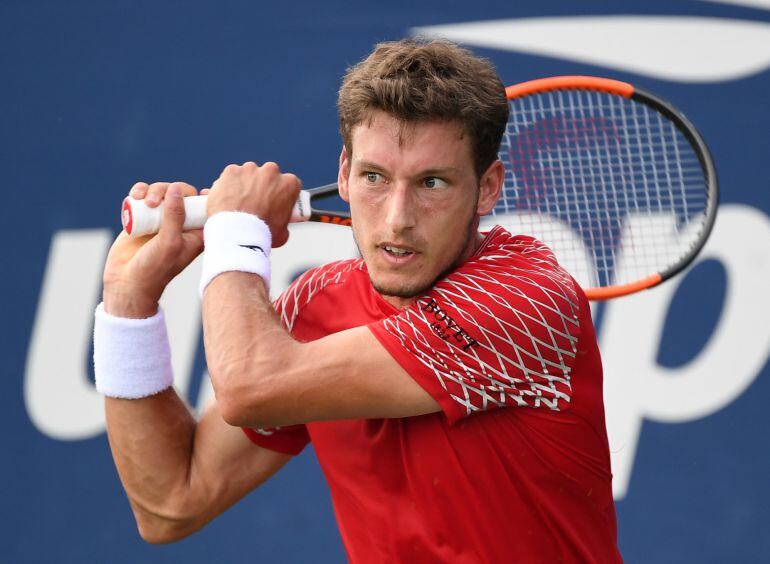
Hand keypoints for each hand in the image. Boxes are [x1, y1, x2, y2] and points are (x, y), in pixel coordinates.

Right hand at [103, 182, 207, 317]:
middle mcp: (180, 224)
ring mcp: (161, 219)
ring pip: (162, 191)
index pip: (204, 207)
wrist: (127, 281)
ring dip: (153, 190)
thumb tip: (176, 188)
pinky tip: (134, 196)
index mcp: (195, 233)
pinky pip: (144, 195)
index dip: (203, 196)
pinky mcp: (143, 216)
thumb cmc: (155, 267)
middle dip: (169, 190)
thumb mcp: (170, 241)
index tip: (200, 193)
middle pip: (182, 194)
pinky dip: (139, 191)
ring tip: (142, 200)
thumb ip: (175, 215)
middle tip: (154, 202)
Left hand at [207, 161, 301, 246]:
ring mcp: (250, 169)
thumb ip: (282, 221)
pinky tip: (226, 200)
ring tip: (238, 204)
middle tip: (256, 203)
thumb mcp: (283, 232)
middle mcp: (271, 172)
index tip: (275, 202)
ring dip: (245, 185)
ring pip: (248, 174)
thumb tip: (278, 224)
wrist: (237, 233)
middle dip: (262, 186)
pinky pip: (230, 176)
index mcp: (289, 184)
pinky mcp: (231, 171)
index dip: (280, 194)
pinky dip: (228, 185)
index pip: (288, 183)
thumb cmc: (261, 235)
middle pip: (268, 175)